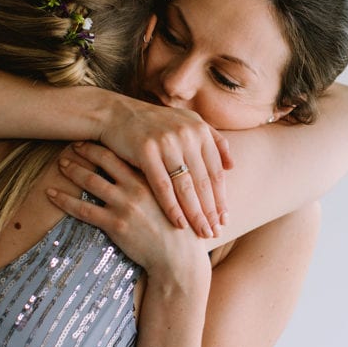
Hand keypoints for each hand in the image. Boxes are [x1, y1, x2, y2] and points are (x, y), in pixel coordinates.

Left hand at [47, 144, 206, 279]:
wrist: (179, 260)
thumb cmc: (182, 231)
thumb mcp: (179, 200)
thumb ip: (165, 184)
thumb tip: (158, 173)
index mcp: (153, 179)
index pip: (126, 154)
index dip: (107, 144)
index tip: (94, 139)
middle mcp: (138, 187)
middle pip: (105, 161)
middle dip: (86, 150)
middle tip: (73, 146)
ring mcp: (125, 205)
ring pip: (91, 181)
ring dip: (73, 170)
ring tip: (61, 164)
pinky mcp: (115, 225)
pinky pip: (83, 209)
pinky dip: (64, 200)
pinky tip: (52, 194)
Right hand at [98, 96, 232, 238]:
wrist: (116, 113)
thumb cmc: (153, 124)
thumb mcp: (186, 123)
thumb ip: (212, 140)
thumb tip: (231, 166)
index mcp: (199, 130)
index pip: (215, 171)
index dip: (221, 198)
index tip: (225, 219)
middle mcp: (187, 135)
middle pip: (203, 181)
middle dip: (211, 211)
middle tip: (216, 233)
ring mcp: (167, 142)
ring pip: (186, 186)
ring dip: (196, 213)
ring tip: (203, 232)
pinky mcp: (146, 151)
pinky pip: (162, 186)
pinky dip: (172, 207)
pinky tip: (179, 224)